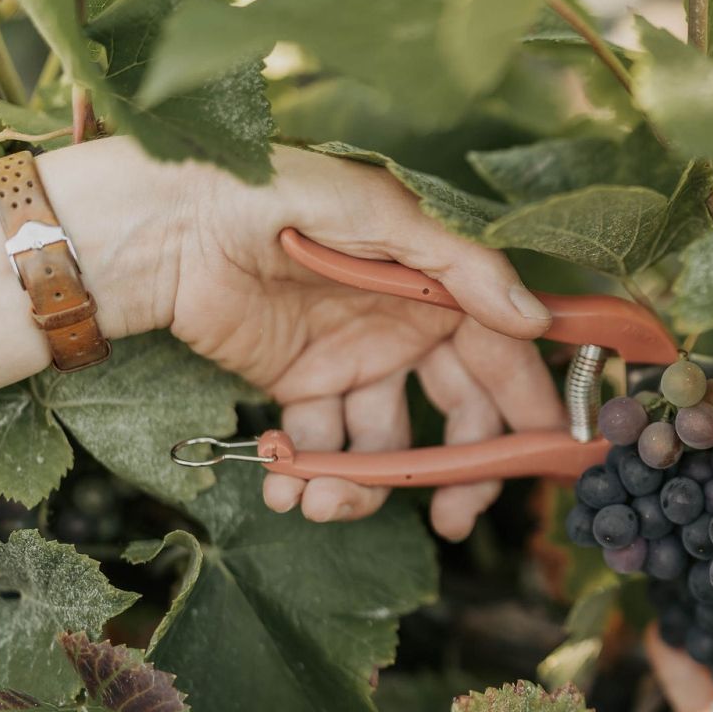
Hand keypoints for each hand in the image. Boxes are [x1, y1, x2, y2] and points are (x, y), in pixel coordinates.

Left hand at [44, 138, 563, 540]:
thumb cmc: (280, 192)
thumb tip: (535, 320)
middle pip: (458, 417)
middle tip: (452, 519)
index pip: (501, 356)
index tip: (544, 459)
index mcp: (439, 286)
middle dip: (460, 474)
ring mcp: (353, 362)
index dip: (527, 408)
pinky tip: (283, 487)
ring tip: (323, 505)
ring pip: (385, 447)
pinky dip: (305, 478)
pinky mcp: (299, 387)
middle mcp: (406, 329)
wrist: (167, 222)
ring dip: (364, 488)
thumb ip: (466, 270)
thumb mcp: (387, 215)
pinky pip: (321, 447)